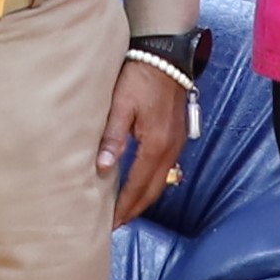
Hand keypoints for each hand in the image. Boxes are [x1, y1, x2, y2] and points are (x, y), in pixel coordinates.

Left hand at [97, 54, 194, 217]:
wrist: (166, 54)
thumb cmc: (140, 76)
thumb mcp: (120, 105)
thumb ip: (112, 136)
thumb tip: (102, 168)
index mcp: (156, 144)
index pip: (138, 186)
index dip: (124, 207)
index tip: (110, 224)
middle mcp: (171, 148)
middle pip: (153, 190)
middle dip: (135, 209)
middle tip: (116, 225)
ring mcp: (177, 142)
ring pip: (161, 180)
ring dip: (144, 198)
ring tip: (126, 210)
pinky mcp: (177, 134)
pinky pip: (166, 168)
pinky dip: (152, 182)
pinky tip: (141, 183)